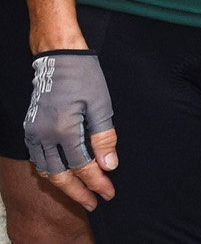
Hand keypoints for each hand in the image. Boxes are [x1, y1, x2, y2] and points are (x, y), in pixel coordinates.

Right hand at [23, 51, 117, 209]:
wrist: (58, 58)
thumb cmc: (83, 77)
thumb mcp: (101, 105)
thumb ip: (104, 138)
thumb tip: (109, 166)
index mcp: (63, 130)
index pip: (82, 166)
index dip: (96, 182)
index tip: (108, 193)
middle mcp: (43, 136)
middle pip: (60, 175)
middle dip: (78, 192)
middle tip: (94, 202)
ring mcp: (33, 133)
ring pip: (46, 170)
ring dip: (63, 184)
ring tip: (82, 193)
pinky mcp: (31, 129)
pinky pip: (39, 158)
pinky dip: (52, 170)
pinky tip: (66, 173)